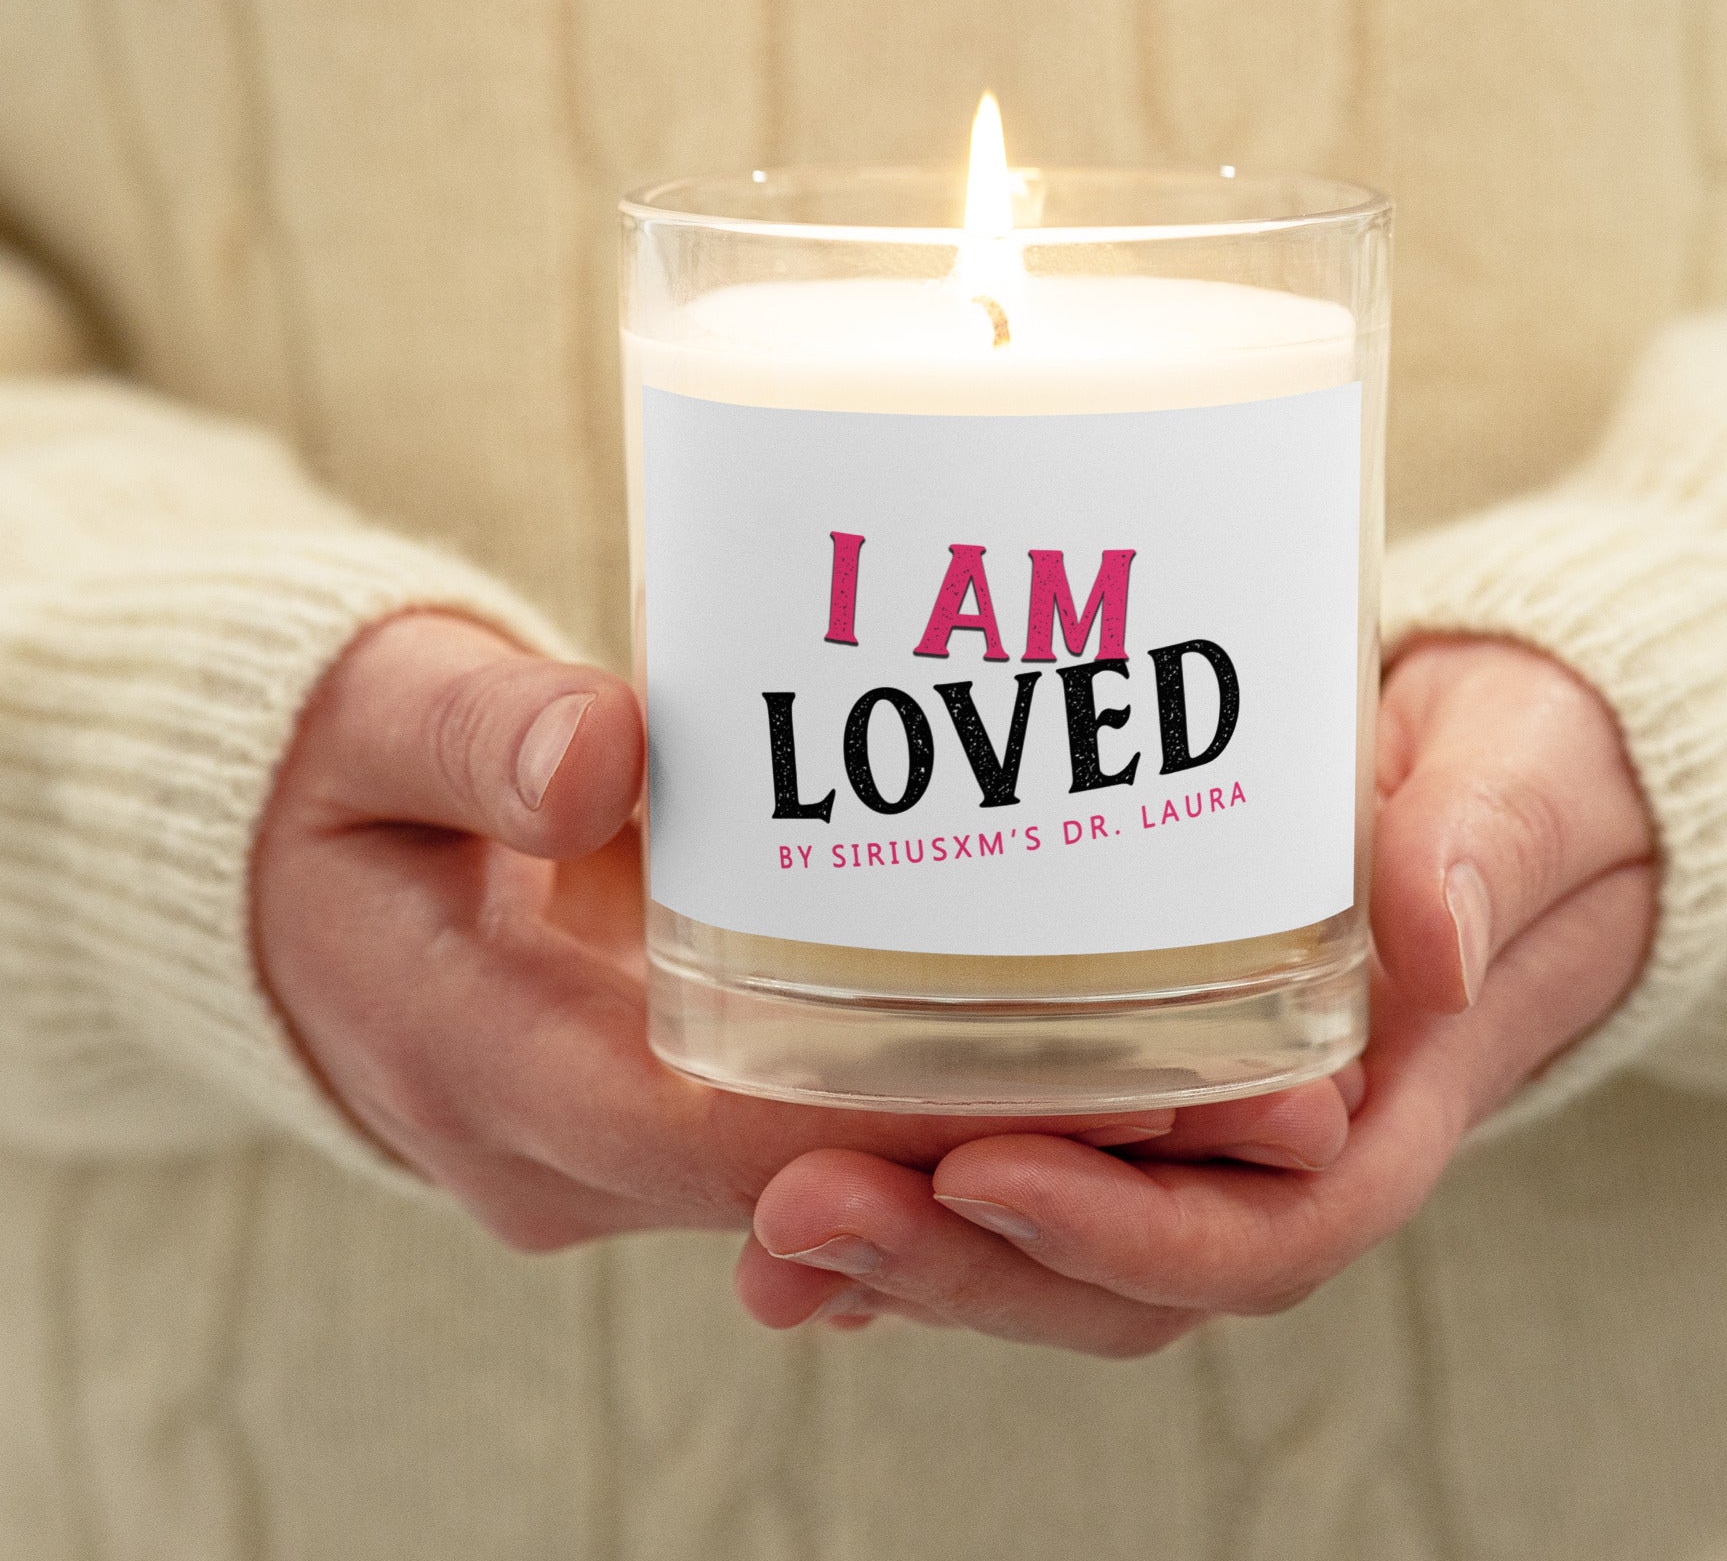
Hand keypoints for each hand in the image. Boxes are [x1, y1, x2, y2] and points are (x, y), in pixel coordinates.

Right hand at [252, 613, 1348, 1253]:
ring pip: (851, 1190)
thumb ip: (478, 731)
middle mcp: (574, 1157)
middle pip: (837, 1187)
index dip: (936, 1123)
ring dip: (1024, 1150)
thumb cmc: (335, 783)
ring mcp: (625, 1157)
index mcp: (497, 1069)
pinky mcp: (667, 1121)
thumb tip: (600, 752)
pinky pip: (828, 1147)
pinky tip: (1092, 1052)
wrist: (289, 875)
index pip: (745, 1141)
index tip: (1116, 1074)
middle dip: (1037, 1152)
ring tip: (1231, 1073)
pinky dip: (951, 1119)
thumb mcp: (381, 721)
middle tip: (1253, 1082)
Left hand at [735, 637, 1657, 1352]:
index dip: (1121, 1234)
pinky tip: (793, 1173)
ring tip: (766, 1219)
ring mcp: (1203, 1126)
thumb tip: (1433, 934)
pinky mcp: (1137, 1071)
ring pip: (1052, 1243)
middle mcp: (1282, 1151)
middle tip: (800, 1207)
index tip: (985, 1172)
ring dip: (910, 1249)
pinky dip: (916, 1190)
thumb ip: (1483, 849)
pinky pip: (1024, 1160)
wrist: (1508, 780)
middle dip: (962, 1263)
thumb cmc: (1523, 781)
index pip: (1259, 1233)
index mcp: (1385, 1109)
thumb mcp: (1519, 787)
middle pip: (1119, 1273)